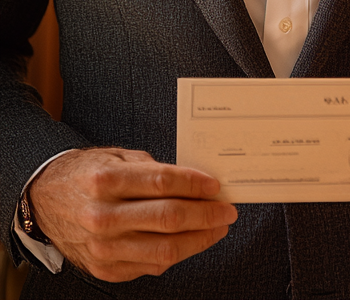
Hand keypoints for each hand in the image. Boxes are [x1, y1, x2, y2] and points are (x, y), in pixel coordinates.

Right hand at [28, 148, 237, 281]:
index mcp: (106, 181)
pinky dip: (176, 254)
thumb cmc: (89, 174)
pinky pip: (151, 266)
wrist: (45, 202)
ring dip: (199, 239)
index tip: (217, 186)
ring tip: (217, 227)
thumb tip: (198, 182)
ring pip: (164, 250)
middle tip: (227, 210)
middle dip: (206, 214)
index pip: (163, 183)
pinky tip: (190, 241)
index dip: (195, 184)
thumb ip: (155, 170)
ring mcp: (102, 248)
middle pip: (168, 218)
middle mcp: (102, 216)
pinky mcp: (104, 268)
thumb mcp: (119, 158)